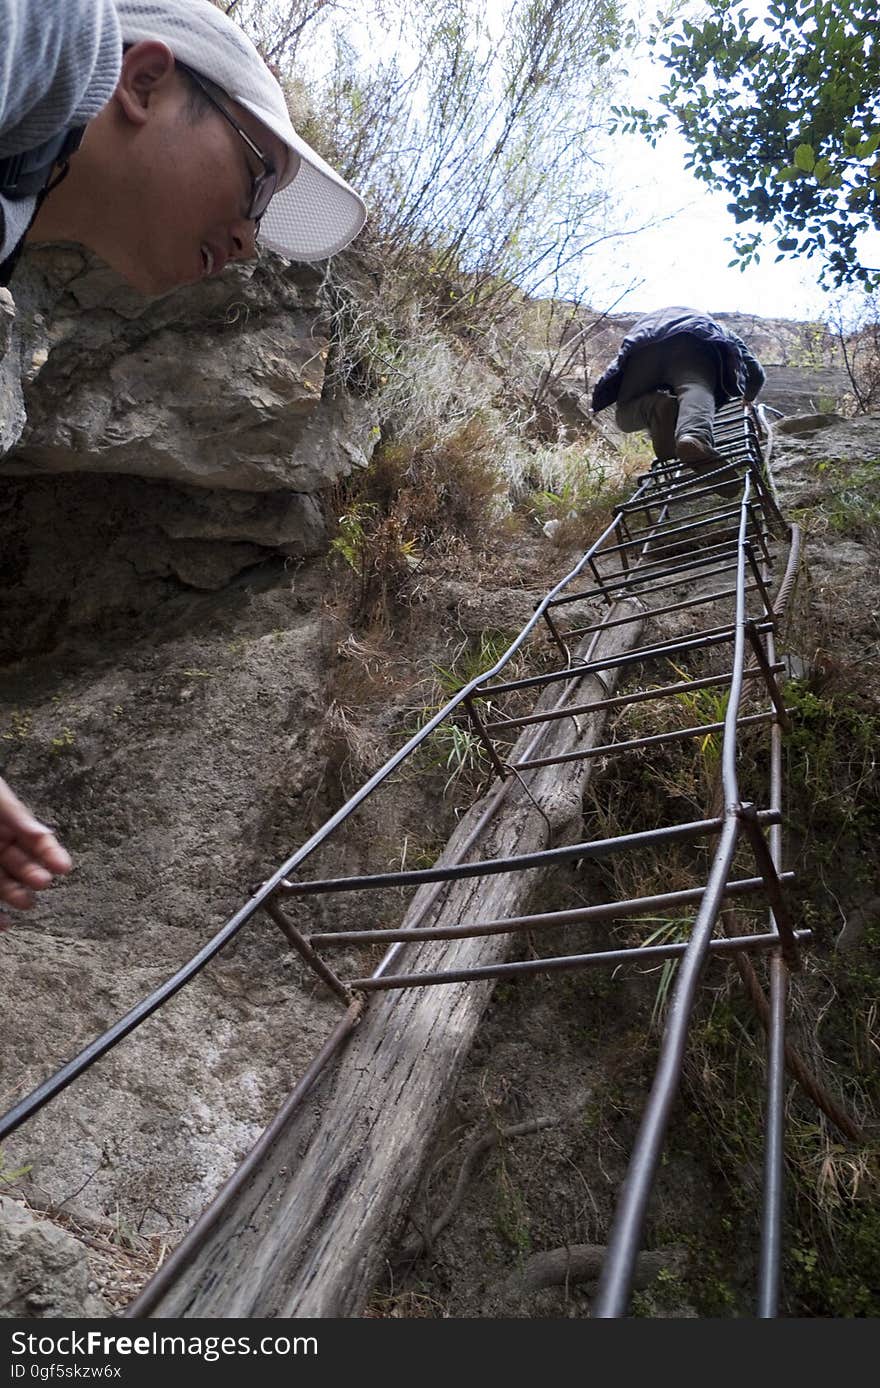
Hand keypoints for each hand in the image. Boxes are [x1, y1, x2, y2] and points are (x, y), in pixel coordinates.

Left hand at [0, 777, 71, 920]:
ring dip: (15, 894)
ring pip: (1, 884)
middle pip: (19, 866)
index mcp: (8, 825)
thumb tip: (43, 834)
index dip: (50, 854)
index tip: (63, 866)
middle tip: (42, 882)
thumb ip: (17, 815)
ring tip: (26, 903)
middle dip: (33, 876)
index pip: (35, 842)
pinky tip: (3, 922)